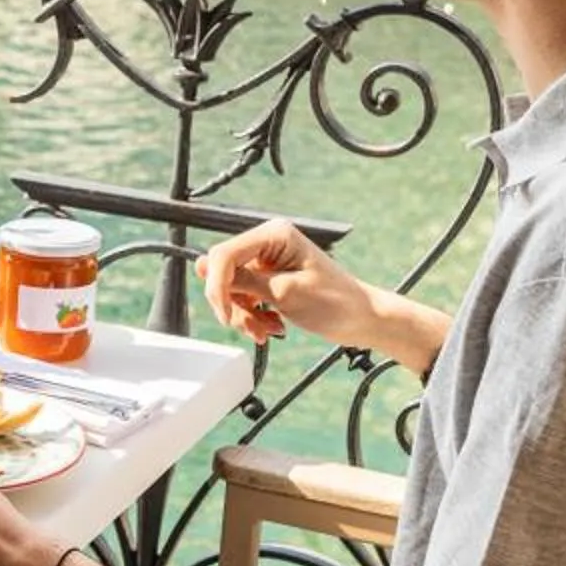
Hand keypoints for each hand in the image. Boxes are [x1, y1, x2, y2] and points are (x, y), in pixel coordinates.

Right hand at [197, 219, 371, 351]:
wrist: (363, 319)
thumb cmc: (337, 303)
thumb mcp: (285, 293)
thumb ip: (242, 280)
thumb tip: (202, 267)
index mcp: (274, 234)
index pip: (225, 255)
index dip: (217, 286)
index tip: (226, 316)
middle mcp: (268, 242)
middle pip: (224, 272)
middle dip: (234, 305)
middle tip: (252, 328)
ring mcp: (268, 261)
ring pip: (232, 290)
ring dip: (245, 316)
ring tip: (267, 331)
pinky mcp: (270, 278)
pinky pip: (245, 298)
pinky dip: (253, 317)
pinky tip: (271, 327)